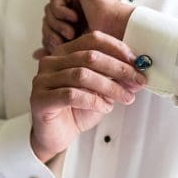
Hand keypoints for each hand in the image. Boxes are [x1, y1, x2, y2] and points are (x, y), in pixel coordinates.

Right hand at [29, 32, 147, 162]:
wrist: (56, 137)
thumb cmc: (76, 112)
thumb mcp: (99, 91)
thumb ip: (112, 79)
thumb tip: (136, 72)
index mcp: (64, 53)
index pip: (93, 40)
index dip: (117, 48)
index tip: (137, 62)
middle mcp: (50, 62)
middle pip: (90, 57)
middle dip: (118, 69)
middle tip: (138, 80)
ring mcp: (42, 80)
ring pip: (82, 75)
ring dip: (109, 87)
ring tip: (125, 98)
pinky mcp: (39, 99)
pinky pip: (71, 95)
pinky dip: (93, 101)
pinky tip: (105, 108)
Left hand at [40, 0, 134, 52]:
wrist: (117, 37)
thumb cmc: (100, 49)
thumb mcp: (71, 50)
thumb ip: (54, 50)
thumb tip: (34, 55)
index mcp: (74, 22)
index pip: (50, 28)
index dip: (48, 39)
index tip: (56, 49)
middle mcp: (75, 7)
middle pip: (47, 18)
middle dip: (50, 33)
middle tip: (61, 43)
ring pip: (49, 10)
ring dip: (56, 25)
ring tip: (70, 34)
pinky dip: (60, 13)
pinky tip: (73, 19)